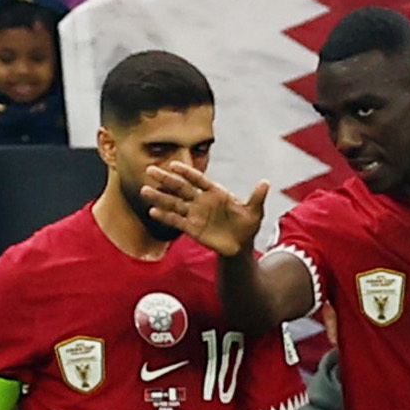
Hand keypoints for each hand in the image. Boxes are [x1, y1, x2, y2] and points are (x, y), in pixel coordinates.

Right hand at [140, 159, 267, 255]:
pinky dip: (165, 216)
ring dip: (159, 197)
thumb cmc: (247, 226)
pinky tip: (153, 211)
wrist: (240, 245)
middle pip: (180, 188)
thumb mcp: (254, 212)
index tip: (173, 164)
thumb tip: (266, 183)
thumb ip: (257, 198)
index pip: (198, 179)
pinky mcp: (192, 229)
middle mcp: (201, 201)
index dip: (186, 172)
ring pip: (174, 203)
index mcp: (215, 193)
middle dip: (166, 179)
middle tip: (150, 170)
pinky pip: (176, 221)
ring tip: (144, 190)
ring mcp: (195, 214)